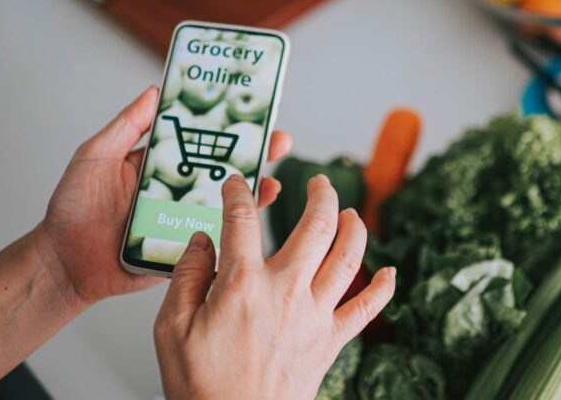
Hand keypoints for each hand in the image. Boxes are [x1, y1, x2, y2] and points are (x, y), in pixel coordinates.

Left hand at [34, 87, 292, 306]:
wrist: (64, 264)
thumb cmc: (72, 209)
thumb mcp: (95, 157)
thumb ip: (126, 127)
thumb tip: (154, 91)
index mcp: (160, 163)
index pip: (201, 139)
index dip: (228, 126)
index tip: (253, 111)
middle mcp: (177, 189)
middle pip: (224, 168)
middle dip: (255, 154)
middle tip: (280, 141)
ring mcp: (183, 220)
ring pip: (228, 203)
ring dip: (254, 192)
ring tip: (272, 181)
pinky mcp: (184, 250)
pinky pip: (216, 239)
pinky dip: (238, 231)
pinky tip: (254, 220)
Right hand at [154, 175, 396, 399]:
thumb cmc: (202, 386)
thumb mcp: (171, 328)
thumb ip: (186, 277)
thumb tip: (201, 242)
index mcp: (242, 284)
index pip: (243, 219)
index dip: (239, 193)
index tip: (237, 185)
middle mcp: (286, 292)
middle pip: (316, 226)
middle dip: (322, 194)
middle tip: (319, 181)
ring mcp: (314, 315)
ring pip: (348, 258)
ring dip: (355, 228)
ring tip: (352, 213)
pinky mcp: (330, 341)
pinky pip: (367, 309)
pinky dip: (383, 288)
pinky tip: (390, 272)